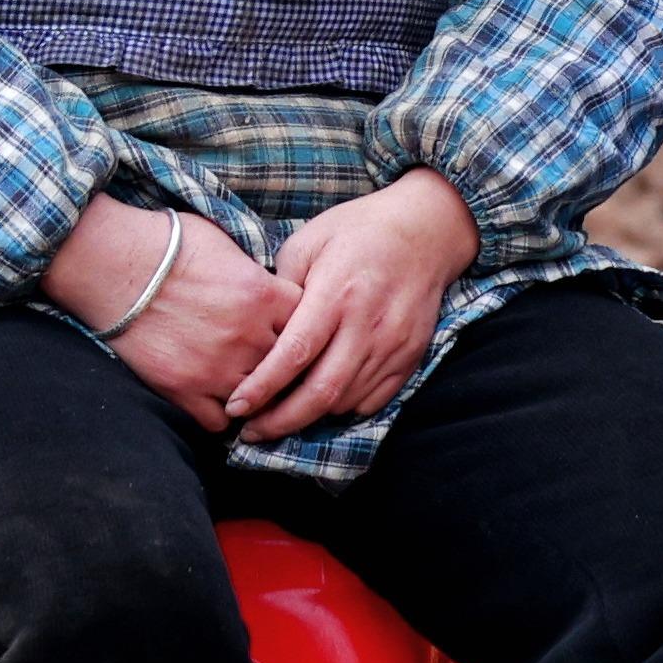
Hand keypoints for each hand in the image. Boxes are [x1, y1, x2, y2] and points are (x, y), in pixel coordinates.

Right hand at [47, 190, 300, 434]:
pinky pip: (219, 422)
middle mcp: (248, 336)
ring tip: (253, 392)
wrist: (112, 264)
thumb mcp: (227, 246)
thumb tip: (271, 290)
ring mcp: (217, 368)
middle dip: (287, 367)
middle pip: (290, 367)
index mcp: (264, 296)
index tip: (295, 330)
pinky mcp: (183, 389)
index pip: (311, 323)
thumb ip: (258, 276)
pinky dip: (222, 417)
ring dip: (257, 397)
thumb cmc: (168, 244)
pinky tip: (219, 403)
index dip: (305, 328)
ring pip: (259, 400)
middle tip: (281, 368)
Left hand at [226, 169, 480, 439]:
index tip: (236, 407)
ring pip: (345, 401)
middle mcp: (366, 325)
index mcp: (336, 294)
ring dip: (309, 418)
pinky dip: (342, 409)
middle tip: (251, 432)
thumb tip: (259, 328)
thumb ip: (281, 287)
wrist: (426, 229)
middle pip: (321, 392)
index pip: (294, 354)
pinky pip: (373, 400)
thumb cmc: (358, 230)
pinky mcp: (410, 356)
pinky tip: (321, 403)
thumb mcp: (309, 241)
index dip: (262, 387)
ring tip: (279, 419)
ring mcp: (392, 345)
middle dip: (281, 421)